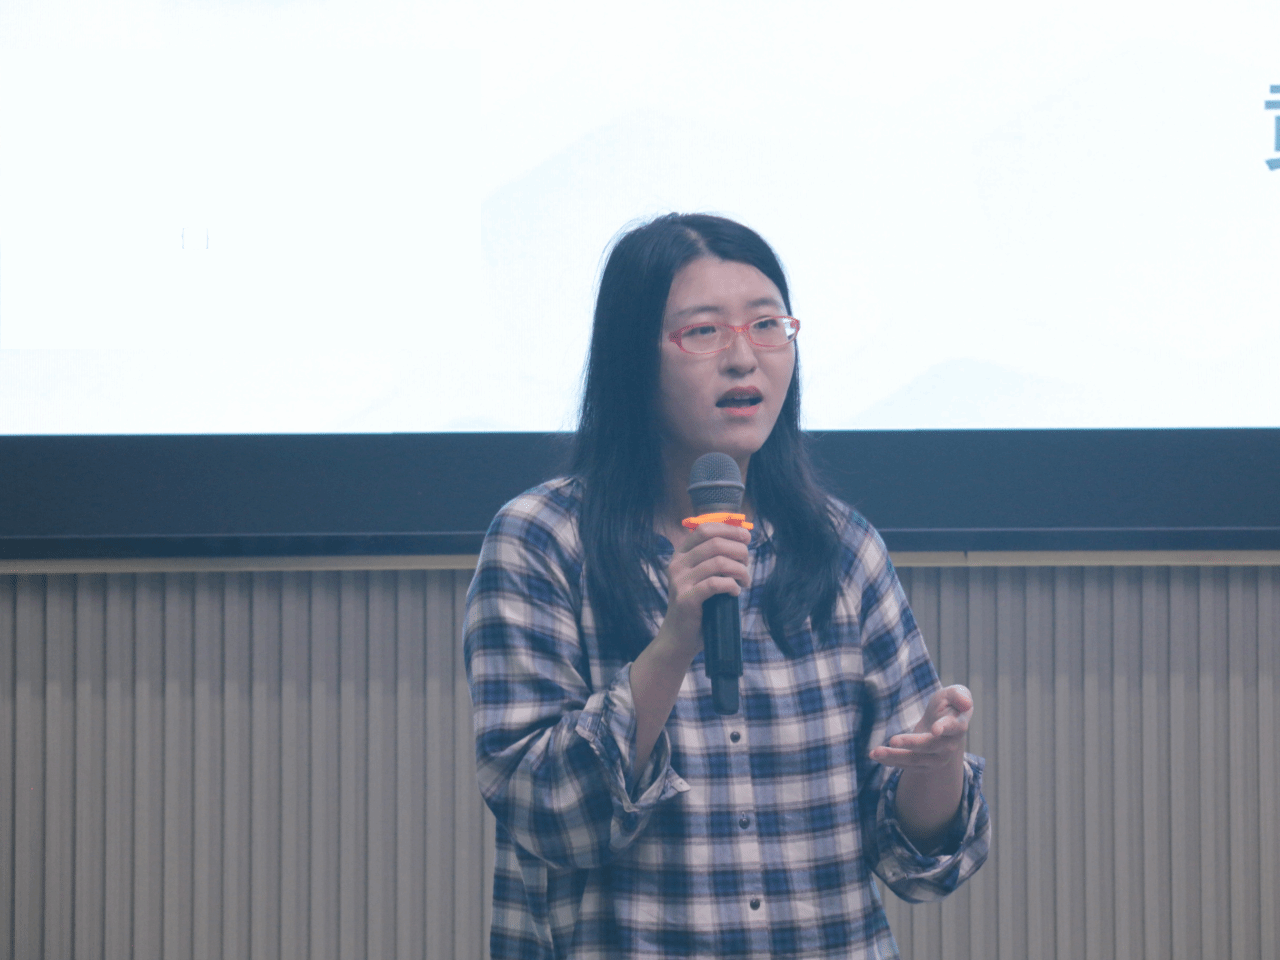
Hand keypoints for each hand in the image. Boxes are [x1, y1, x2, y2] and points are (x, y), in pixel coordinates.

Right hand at [658, 521, 751, 655]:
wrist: (679, 637)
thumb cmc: (698, 605)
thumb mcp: (702, 576)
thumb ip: (715, 558)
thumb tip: (743, 541)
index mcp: (681, 555)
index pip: (704, 529)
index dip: (729, 529)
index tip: (746, 537)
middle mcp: (677, 564)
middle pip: (715, 543)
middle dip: (739, 550)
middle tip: (747, 563)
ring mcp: (679, 582)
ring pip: (718, 562)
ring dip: (739, 570)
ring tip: (745, 581)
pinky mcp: (686, 599)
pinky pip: (716, 584)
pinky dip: (732, 585)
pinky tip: (736, 592)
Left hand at [869, 684, 971, 769]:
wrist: (943, 723)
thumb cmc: (948, 704)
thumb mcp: (954, 694)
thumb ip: (959, 695)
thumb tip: (966, 703)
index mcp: (957, 726)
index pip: (953, 728)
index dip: (944, 728)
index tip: (935, 729)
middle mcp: (949, 746)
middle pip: (930, 746)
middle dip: (911, 743)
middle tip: (892, 740)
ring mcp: (937, 758)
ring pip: (915, 760)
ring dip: (894, 756)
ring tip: (875, 752)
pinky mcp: (924, 765)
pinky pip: (906, 766)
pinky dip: (890, 761)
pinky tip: (875, 756)